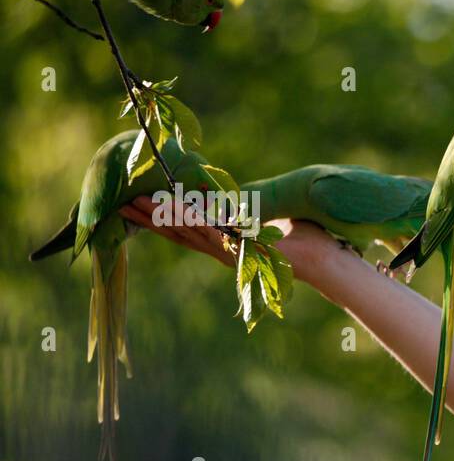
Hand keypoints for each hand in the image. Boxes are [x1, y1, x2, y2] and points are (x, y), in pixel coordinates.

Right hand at [118, 195, 333, 275]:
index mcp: (226, 243)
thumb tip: (234, 201)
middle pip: (178, 233)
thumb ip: (247, 213)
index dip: (158, 218)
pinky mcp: (244, 252)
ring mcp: (232, 253)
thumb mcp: (268, 220)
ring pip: (190, 233)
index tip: (133, 203)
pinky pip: (213, 234)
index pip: (185, 229)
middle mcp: (224, 250)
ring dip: (162, 218)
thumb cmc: (303, 239)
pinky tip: (174, 210)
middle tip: (120, 204)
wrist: (325, 259)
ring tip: (137, 204)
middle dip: (149, 219)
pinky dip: (192, 221)